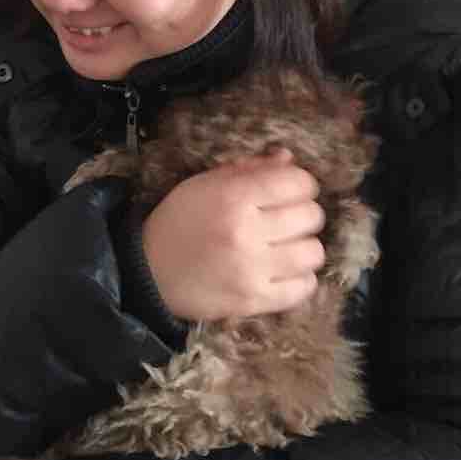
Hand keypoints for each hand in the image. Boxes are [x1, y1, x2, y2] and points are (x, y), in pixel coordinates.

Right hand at [142, 148, 325, 322]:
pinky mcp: (254, 301)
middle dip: (303, 214)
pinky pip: (303, 288)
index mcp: (233, 196)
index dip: (300, 185)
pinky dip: (300, 279)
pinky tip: (284, 272)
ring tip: (286, 248)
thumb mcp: (203, 185)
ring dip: (303, 247)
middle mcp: (246, 231)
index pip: (298, 182)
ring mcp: (252, 269)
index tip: (289, 193)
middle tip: (285, 221)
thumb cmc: (178, 222)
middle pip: (311, 216)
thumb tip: (288, 159)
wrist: (147, 274)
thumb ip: (247, 169)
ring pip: (313, 253)